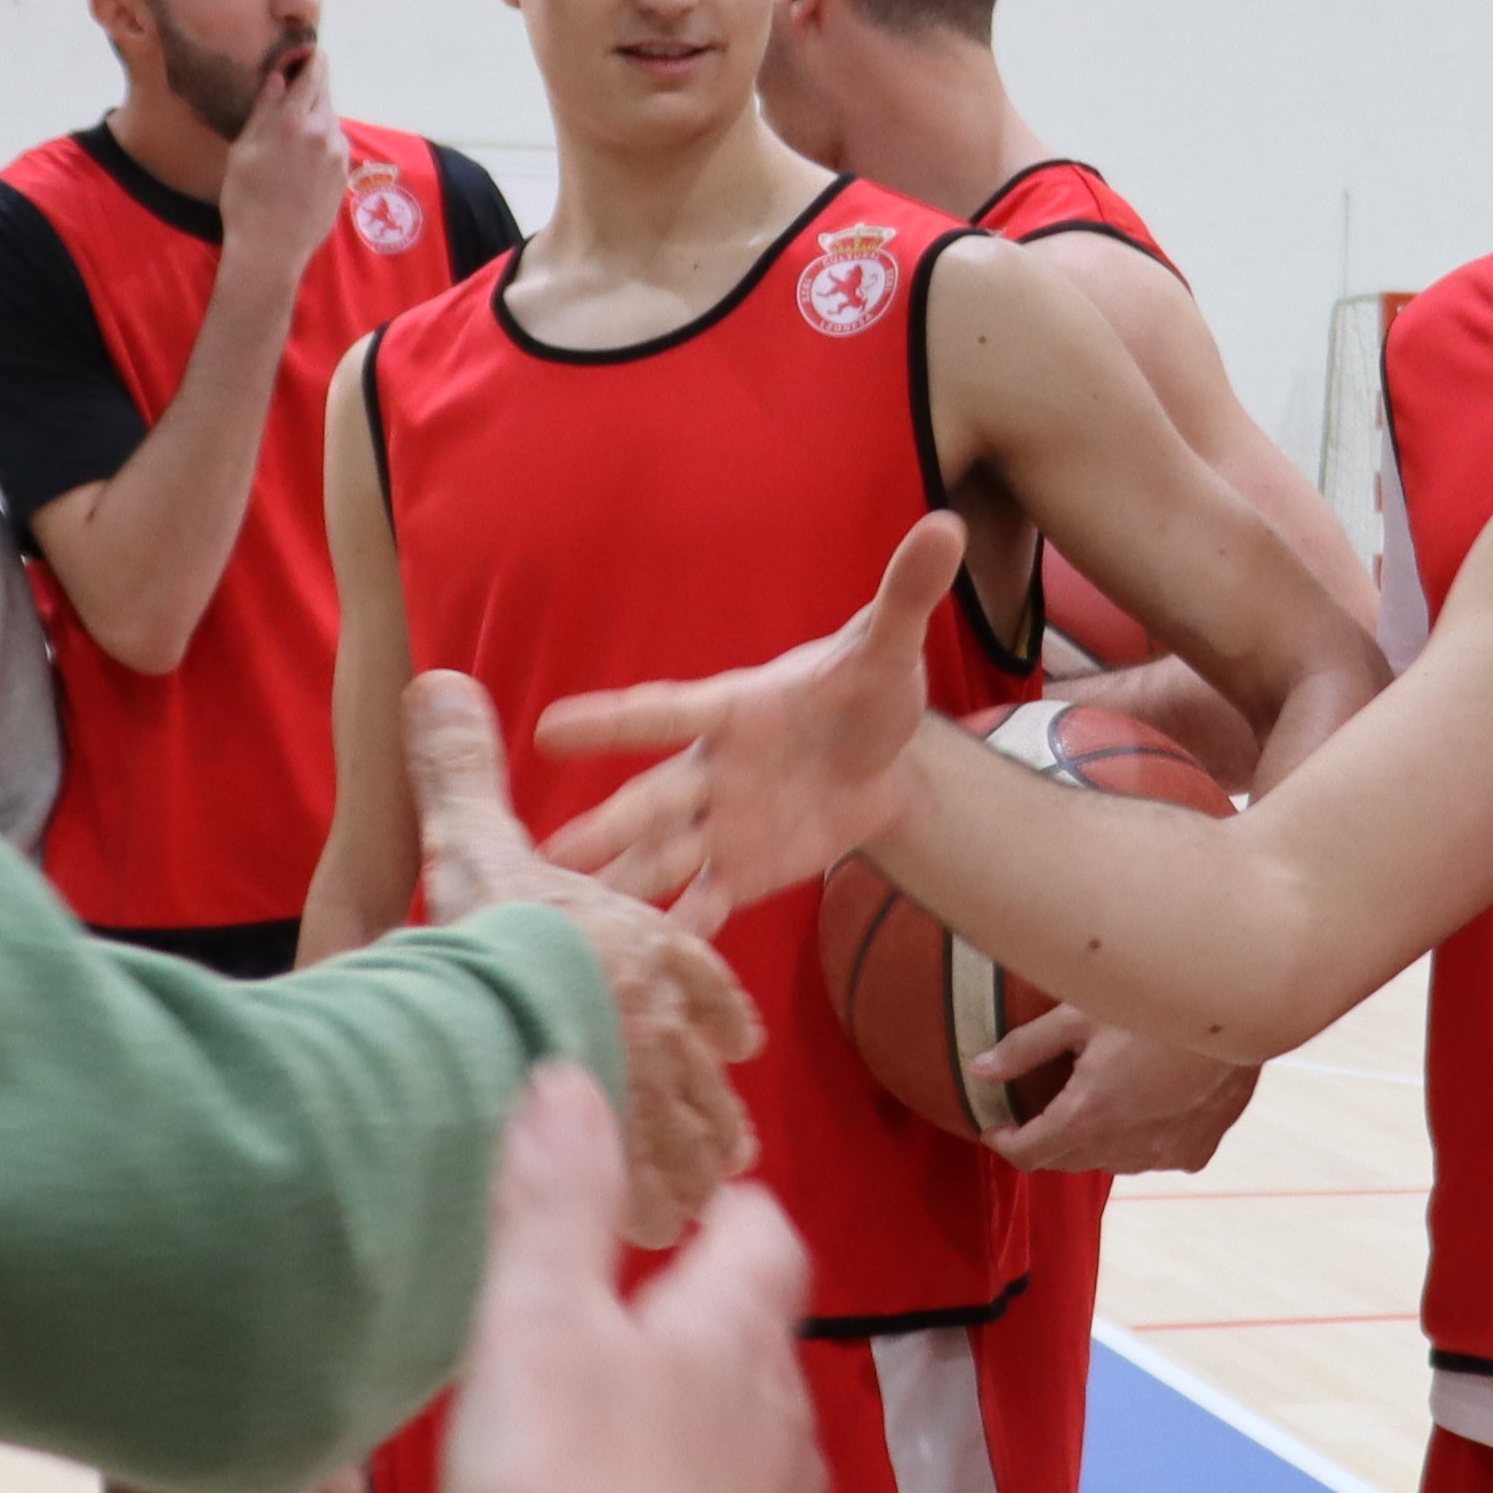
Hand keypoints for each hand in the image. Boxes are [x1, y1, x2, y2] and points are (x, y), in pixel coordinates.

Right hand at [216, 38, 350, 284]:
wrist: (272, 248)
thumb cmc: (246, 198)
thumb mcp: (244, 150)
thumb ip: (264, 110)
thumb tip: (279, 77)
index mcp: (293, 122)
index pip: (313, 76)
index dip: (312, 59)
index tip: (311, 49)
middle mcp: (323, 133)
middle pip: (326, 95)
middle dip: (314, 86)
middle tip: (298, 86)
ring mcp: (338, 155)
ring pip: (331, 120)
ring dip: (317, 116)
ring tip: (293, 132)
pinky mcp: (345, 174)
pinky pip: (335, 145)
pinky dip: (323, 140)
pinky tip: (303, 157)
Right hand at [407, 669, 758, 1245]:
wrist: (495, 1019)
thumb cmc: (484, 928)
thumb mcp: (472, 837)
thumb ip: (460, 770)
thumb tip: (436, 683)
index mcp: (646, 948)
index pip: (705, 982)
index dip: (715, 1012)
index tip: (731, 1041)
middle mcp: (666, 1021)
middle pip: (706, 1070)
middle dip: (711, 1104)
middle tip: (725, 1147)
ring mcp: (659, 1092)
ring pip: (697, 1133)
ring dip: (698, 1161)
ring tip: (696, 1199)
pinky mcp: (638, 1156)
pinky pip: (661, 1191)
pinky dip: (665, 1211)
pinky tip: (659, 1235)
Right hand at [441, 1064, 823, 1492]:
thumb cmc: (566, 1490)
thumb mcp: (536, 1322)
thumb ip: (555, 1201)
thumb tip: (570, 1078)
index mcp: (736, 1332)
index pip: (767, 1233)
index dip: (729, 1207)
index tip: (687, 1204)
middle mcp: (782, 1421)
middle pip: (758, 1340)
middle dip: (699, 1321)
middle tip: (622, 1318)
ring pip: (749, 1441)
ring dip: (693, 1424)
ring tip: (612, 1434)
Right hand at [536, 514, 963, 915]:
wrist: (887, 759)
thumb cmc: (868, 690)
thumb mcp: (888, 648)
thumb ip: (905, 594)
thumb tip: (945, 526)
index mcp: (731, 710)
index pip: (667, 713)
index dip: (613, 722)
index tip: (549, 729)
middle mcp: (710, 769)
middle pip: (654, 801)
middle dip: (606, 828)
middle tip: (547, 856)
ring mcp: (720, 824)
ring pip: (661, 857)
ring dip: (620, 885)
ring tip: (568, 917)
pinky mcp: (742, 869)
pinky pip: (705, 902)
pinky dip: (680, 932)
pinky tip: (644, 966)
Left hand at [978, 1005, 1263, 1173]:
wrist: (1238, 1006)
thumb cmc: (1152, 1000)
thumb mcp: (1079, 1014)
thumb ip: (1025, 1048)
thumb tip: (978, 1069)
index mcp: (1086, 1116)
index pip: (1027, 1153)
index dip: (1004, 1141)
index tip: (995, 1126)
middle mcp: (1123, 1148)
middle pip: (1066, 1160)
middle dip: (1046, 1138)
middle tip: (1041, 1105)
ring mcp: (1163, 1154)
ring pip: (1110, 1160)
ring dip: (1094, 1139)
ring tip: (1097, 1097)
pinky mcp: (1196, 1150)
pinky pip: (1153, 1155)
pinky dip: (1140, 1138)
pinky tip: (1146, 1102)